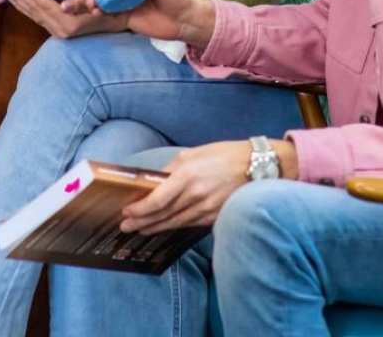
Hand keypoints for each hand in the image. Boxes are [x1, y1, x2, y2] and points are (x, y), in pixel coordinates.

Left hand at [2, 0, 124, 38]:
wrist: (121, 22)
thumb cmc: (113, 6)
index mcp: (70, 22)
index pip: (44, 5)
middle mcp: (61, 29)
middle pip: (35, 10)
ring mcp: (58, 31)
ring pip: (33, 14)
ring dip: (18, 0)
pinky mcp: (56, 30)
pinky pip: (36, 17)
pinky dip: (25, 6)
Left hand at [121, 138, 299, 234]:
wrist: (256, 167)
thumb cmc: (224, 155)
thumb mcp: (194, 153)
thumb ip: (173, 168)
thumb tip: (156, 181)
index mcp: (187, 175)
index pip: (158, 199)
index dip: (140, 208)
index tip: (127, 211)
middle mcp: (195, 195)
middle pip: (163, 215)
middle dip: (142, 222)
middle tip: (125, 226)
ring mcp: (206, 209)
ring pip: (174, 223)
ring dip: (155, 227)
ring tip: (139, 230)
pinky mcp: (214, 217)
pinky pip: (189, 224)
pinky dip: (173, 227)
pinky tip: (164, 227)